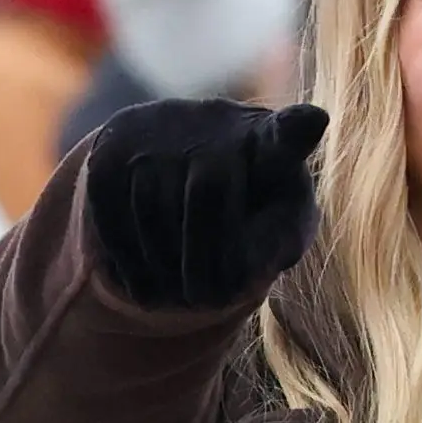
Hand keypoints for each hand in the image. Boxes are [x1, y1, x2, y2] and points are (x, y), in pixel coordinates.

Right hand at [72, 94, 326, 313]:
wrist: (180, 187)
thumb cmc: (251, 217)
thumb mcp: (280, 232)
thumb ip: (281, 240)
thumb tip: (252, 262)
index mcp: (269, 142)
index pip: (285, 132)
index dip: (295, 130)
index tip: (311, 122)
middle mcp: (213, 121)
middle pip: (209, 189)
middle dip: (208, 254)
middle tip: (211, 301)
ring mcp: (156, 129)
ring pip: (153, 203)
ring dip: (166, 264)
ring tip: (183, 301)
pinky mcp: (111, 151)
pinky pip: (110, 211)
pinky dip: (129, 259)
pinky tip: (145, 291)